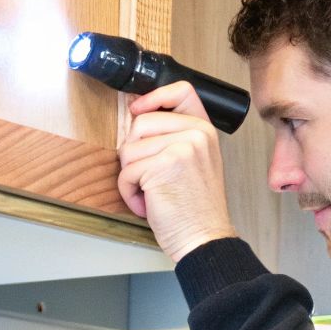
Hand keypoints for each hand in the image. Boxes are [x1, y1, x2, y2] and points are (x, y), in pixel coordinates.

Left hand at [118, 81, 236, 261]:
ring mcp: (181, 148)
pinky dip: (129, 192)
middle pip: (142, 122)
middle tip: (150, 177)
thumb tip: (138, 117)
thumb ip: (175, 136)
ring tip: (151, 193)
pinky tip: (148, 203)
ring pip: (129, 148)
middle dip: (134, 152)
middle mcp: (197, 134)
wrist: (204, 238)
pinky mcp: (162, 165)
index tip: (138, 110)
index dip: (154, 96)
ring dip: (130, 176)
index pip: (181, 91)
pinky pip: (126, 171)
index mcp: (205, 130)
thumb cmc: (196, 208)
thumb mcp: (197, 161)